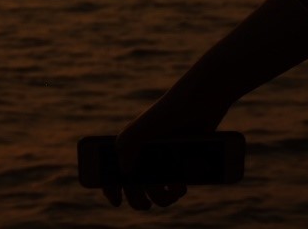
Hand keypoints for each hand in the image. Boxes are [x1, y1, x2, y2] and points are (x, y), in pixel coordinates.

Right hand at [102, 85, 228, 209]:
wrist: (198, 106)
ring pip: (155, 193)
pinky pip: (173, 188)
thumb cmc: (167, 112)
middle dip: (137, 199)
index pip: (110, 171)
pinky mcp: (179, 166)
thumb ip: (128, 146)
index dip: (109, 188)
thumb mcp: (143, 127)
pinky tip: (180, 186)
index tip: (116, 200)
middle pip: (132, 188)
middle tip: (145, 202)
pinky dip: (176, 192)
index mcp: (128, 147)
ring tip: (170, 193)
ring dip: (161, 199)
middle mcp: (142, 156)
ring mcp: (161, 162)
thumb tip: (125, 174)